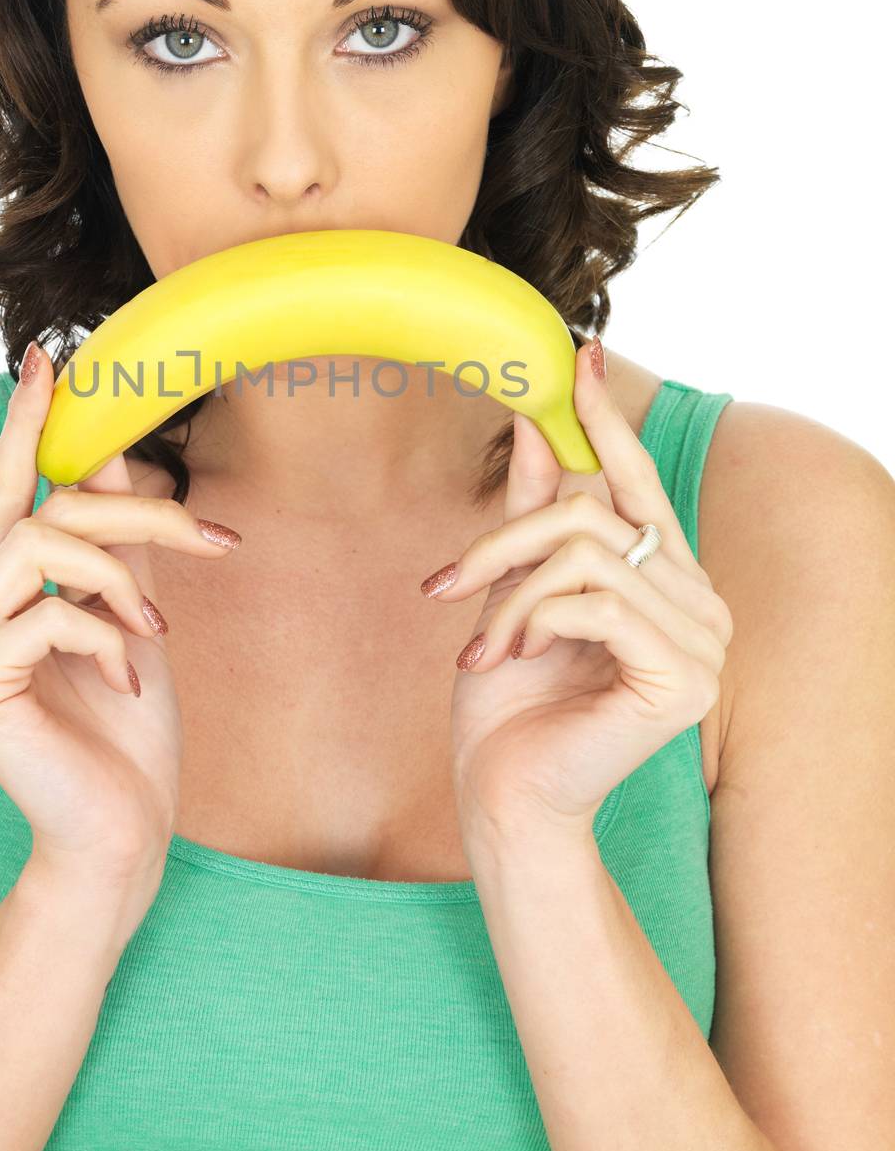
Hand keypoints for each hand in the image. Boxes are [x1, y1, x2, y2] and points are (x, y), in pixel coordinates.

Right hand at [0, 344, 242, 888]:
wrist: (119, 837)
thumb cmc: (127, 733)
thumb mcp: (130, 617)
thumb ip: (114, 544)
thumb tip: (109, 453)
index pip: (9, 492)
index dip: (28, 424)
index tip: (48, 358)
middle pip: (40, 508)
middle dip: (135, 510)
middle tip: (213, 539)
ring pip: (37, 544)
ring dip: (120, 574)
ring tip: (156, 631)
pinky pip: (45, 611)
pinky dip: (104, 634)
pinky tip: (129, 676)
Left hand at [423, 340, 732, 849]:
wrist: (503, 795)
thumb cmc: (507, 699)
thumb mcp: (511, 587)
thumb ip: (535, 507)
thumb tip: (529, 417)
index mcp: (666, 580)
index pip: (641, 485)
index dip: (606, 420)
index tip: (576, 355)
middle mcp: (701, 604)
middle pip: (597, 513)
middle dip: (505, 540)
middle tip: (444, 582)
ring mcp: (706, 644)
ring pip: (588, 553)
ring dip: (510, 593)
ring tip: (479, 643)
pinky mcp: (687, 680)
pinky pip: (596, 602)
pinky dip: (534, 620)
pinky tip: (509, 660)